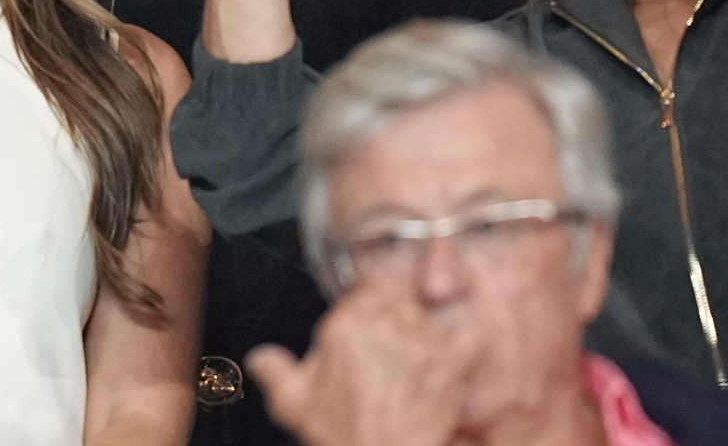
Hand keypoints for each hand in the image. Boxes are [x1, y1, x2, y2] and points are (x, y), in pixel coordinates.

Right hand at [247, 286, 477, 445]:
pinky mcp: (447, 366)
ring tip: (415, 362)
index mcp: (343, 329)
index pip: (361, 296)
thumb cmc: (341, 437)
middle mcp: (382, 329)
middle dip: (392, 322)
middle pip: (395, 303)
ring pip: (427, 318)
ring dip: (423, 334)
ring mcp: (418, 345)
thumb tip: (261, 359)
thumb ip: (275, 371)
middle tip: (389, 350)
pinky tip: (458, 352)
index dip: (365, 312)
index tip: (365, 328)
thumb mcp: (292, 404)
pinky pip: (466, 338)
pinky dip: (466, 342)